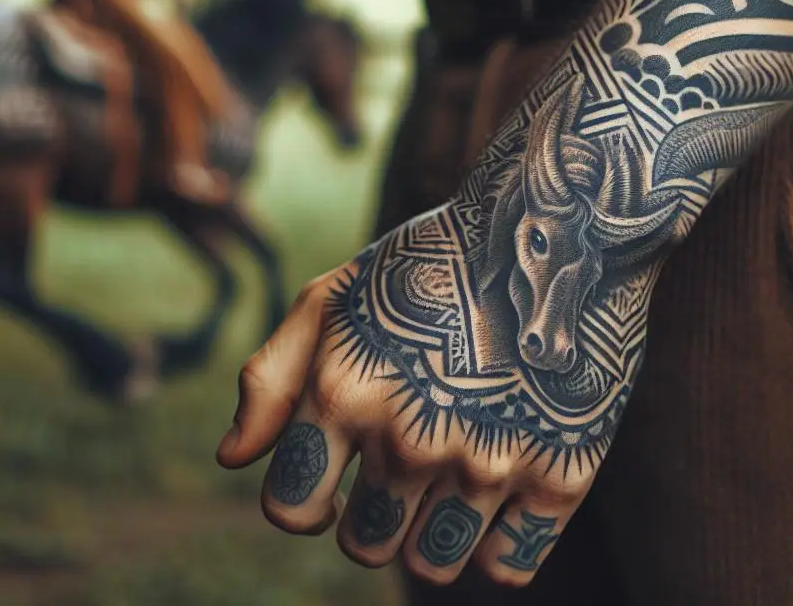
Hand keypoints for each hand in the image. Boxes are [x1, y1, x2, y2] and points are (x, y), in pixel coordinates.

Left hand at [218, 195, 645, 587]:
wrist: (559, 226)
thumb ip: (273, 378)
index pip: (293, 508)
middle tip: (401, 462)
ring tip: (446, 478)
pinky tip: (496, 492)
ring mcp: (489, 462)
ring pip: (430, 565)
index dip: (304, 500)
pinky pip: (505, 566)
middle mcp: (412, 437)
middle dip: (369, 515)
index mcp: (345, 392)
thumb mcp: (336, 296)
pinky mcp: (561, 473)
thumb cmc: (431, 261)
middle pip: (365, 545)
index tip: (331, 478)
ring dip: (427, 533)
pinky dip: (493, 544)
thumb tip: (232, 460)